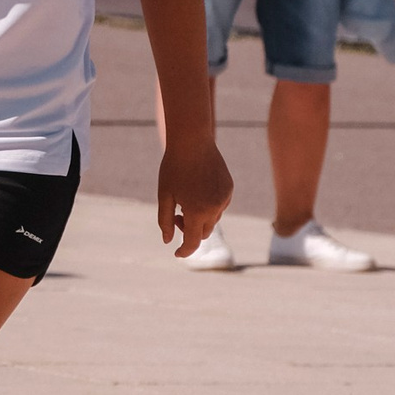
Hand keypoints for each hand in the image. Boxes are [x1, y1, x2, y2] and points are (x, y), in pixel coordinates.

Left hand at [157, 137, 233, 258]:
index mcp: (197, 212)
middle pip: (203, 232)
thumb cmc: (174, 168)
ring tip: (186, 199)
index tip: (177, 254)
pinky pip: (219, 205)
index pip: (193, 242)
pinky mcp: (229, 189)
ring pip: (213, 219)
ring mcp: (225, 198)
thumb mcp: (165, 195)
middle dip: (190, 230)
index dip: (184, 251)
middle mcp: (215, 207)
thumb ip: (166, 220)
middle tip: (177, 215)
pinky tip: (198, 189)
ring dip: (200, 217)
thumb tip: (168, 241)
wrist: (192, 141)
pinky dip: (209, 205)